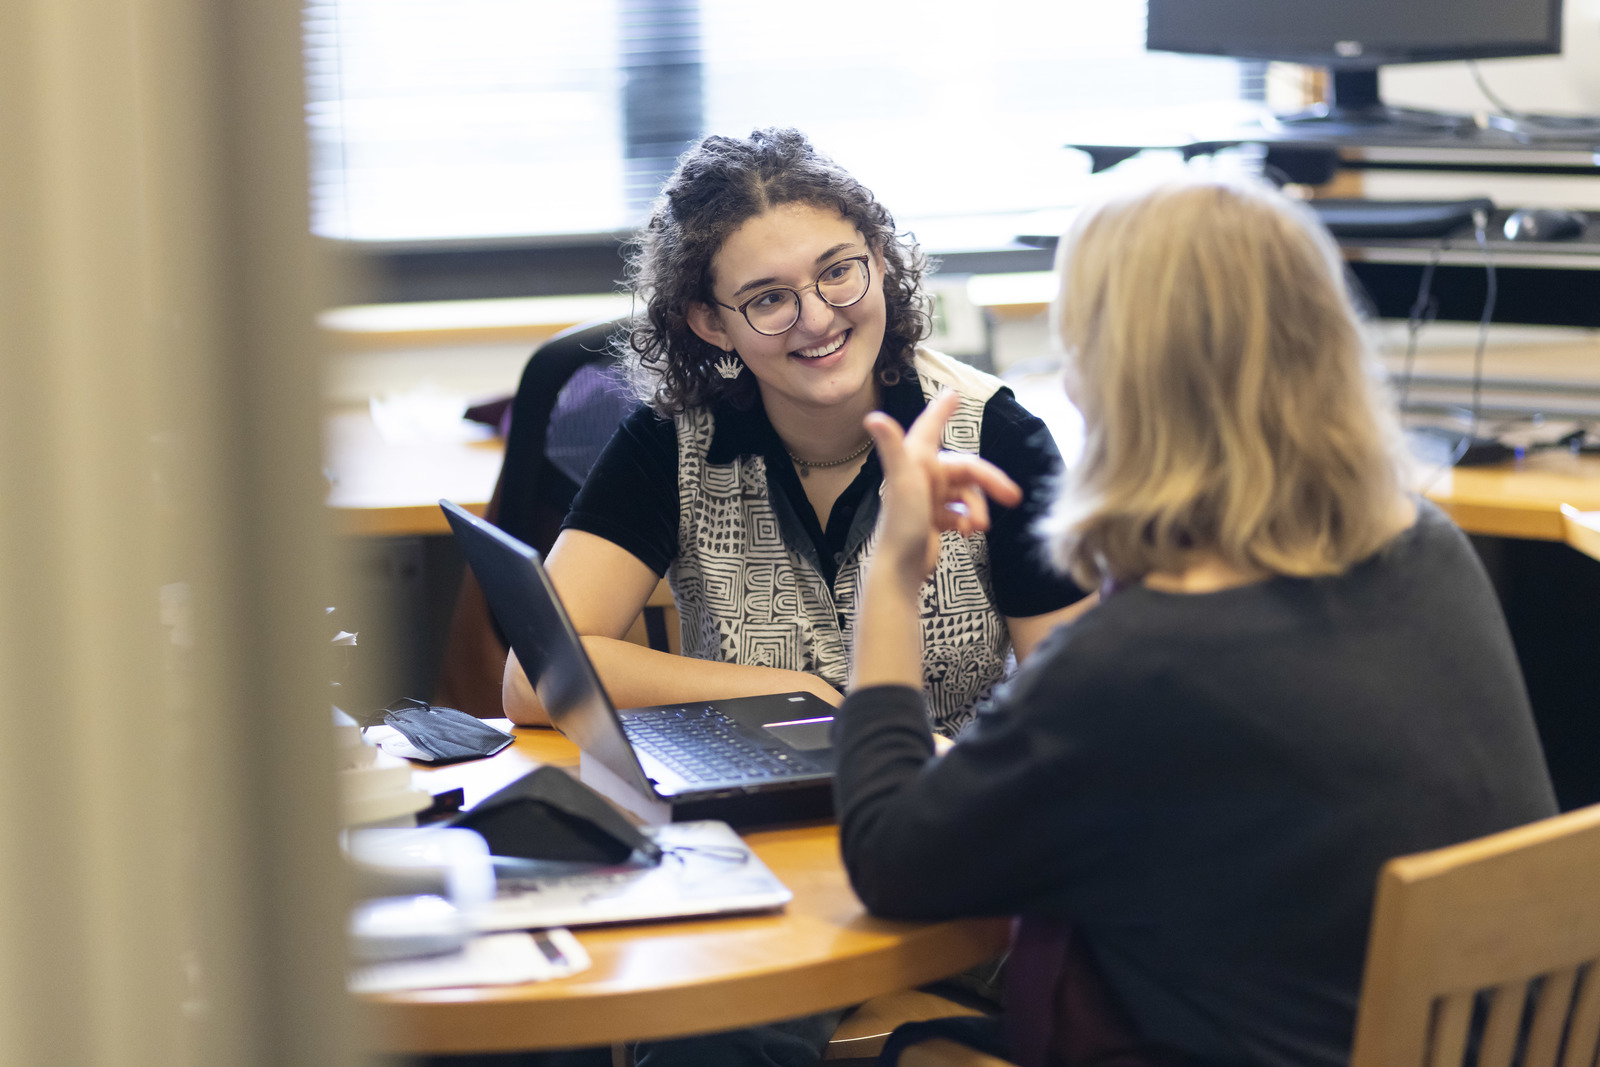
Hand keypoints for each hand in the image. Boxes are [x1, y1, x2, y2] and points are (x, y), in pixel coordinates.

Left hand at [863, 390, 1022, 587]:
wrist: (901, 568)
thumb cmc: (900, 522)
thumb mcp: (902, 480)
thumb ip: (892, 447)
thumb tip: (872, 417)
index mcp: (916, 459)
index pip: (931, 427)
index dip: (942, 411)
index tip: (953, 394)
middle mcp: (921, 474)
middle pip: (967, 469)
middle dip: (990, 482)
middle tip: (1013, 497)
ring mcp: (929, 497)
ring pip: (968, 492)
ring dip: (978, 508)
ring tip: (978, 527)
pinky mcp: (934, 518)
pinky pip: (961, 511)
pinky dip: (968, 520)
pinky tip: (968, 533)